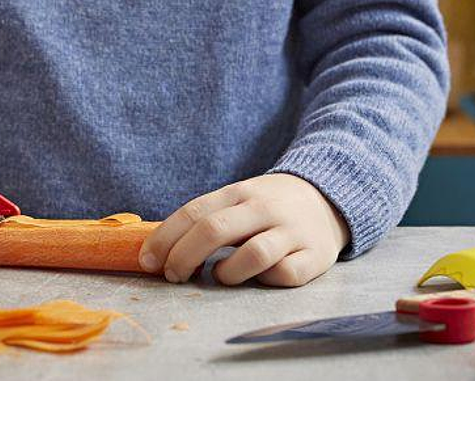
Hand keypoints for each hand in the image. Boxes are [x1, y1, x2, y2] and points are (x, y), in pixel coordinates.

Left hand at [138, 174, 350, 287]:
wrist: (327, 198)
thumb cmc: (266, 208)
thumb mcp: (236, 201)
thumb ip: (205, 220)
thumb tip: (159, 251)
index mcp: (238, 192)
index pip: (194, 212)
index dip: (165, 239)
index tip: (147, 261)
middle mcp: (264, 208)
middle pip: (215, 230)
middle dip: (184, 257)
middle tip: (172, 276)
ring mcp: (291, 231)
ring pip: (253, 254)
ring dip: (226, 272)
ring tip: (220, 275)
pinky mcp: (315, 256)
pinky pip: (286, 275)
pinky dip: (266, 281)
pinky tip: (259, 278)